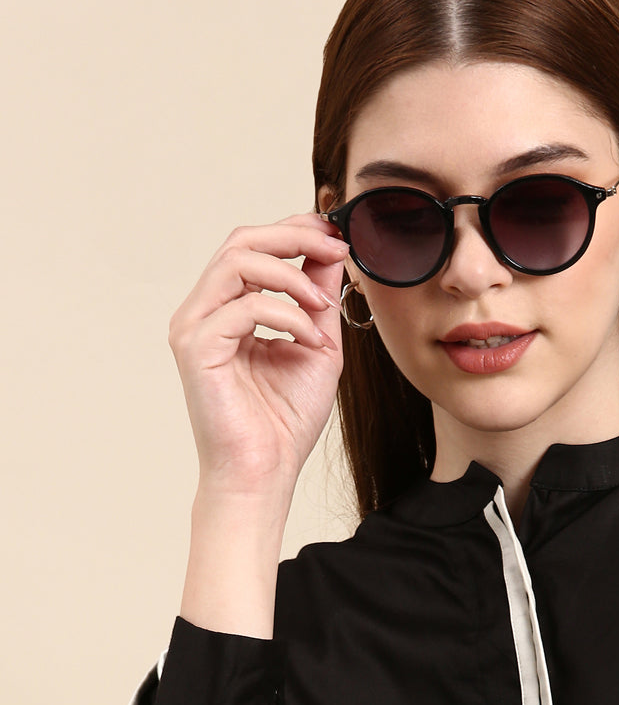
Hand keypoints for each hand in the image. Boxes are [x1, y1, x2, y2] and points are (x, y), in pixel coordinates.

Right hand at [168, 214, 351, 499]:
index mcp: (226, 309)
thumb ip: (318, 298)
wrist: (265, 472)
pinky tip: (312, 342)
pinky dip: (288, 316)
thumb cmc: (285, 421)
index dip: (295, 232)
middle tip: (336, 248)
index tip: (338, 238)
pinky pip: (244, 307)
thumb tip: (331, 250)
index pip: (252, 248)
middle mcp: (203, 312)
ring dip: (292, 275)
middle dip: (294, 236)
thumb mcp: (316, 345)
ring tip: (323, 305)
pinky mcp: (196, 347)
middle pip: (240, 242)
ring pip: (237, 262)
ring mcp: (194, 327)